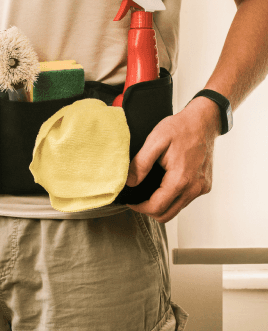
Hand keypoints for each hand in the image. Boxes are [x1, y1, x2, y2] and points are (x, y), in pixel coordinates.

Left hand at [124, 98, 219, 222]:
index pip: (157, 207)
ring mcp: (201, 187)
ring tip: (147, 192)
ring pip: (177, 209)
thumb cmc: (180, 128)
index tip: (130, 202)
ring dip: (161, 205)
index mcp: (181, 179)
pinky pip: (185, 200)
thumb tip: (130, 182)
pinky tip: (163, 186)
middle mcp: (194, 187)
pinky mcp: (204, 185)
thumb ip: (141, 163)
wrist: (204, 121)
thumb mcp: (155, 141)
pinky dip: (172, 199)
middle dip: (149, 210)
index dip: (139, 208)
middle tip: (137, 200)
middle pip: (167, 214)